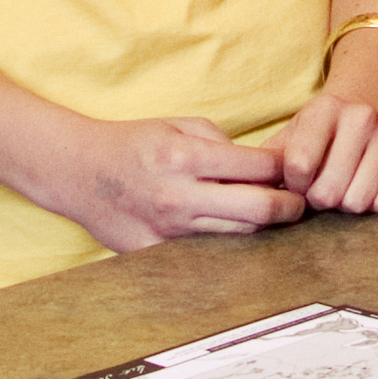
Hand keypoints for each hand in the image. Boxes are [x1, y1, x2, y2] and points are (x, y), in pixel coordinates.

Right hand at [37, 115, 305, 252]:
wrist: (78, 172)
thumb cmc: (133, 144)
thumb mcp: (179, 124)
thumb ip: (223, 142)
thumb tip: (265, 167)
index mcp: (185, 157)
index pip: (258, 167)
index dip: (286, 169)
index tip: (294, 171)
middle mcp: (178, 196)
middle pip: (258, 210)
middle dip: (289, 207)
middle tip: (298, 204)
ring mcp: (166, 230)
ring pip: (238, 236)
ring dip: (261, 227)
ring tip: (269, 216)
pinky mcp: (155, 254)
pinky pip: (206, 253)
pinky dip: (225, 243)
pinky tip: (231, 231)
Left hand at [273, 90, 377, 216]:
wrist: (367, 102)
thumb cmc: (319, 131)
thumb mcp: (291, 134)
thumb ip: (267, 161)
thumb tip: (247, 193)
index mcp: (325, 109)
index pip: (299, 166)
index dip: (292, 185)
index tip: (295, 181)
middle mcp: (361, 117)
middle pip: (328, 191)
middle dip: (318, 199)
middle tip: (319, 189)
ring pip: (357, 201)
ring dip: (344, 205)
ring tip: (340, 188)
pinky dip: (373, 206)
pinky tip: (364, 190)